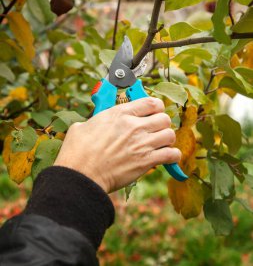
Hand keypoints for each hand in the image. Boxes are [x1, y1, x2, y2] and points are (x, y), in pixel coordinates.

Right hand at [54, 97, 180, 193]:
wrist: (81, 175)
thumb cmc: (78, 152)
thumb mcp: (84, 126)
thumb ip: (98, 120)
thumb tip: (98, 122)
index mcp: (120, 114)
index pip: (150, 102)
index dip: (155, 106)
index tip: (154, 111)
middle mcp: (134, 126)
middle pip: (164, 118)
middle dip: (161, 124)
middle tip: (155, 130)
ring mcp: (142, 143)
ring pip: (170, 135)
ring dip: (167, 139)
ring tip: (160, 144)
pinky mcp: (146, 161)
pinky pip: (171, 155)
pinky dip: (172, 156)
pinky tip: (166, 157)